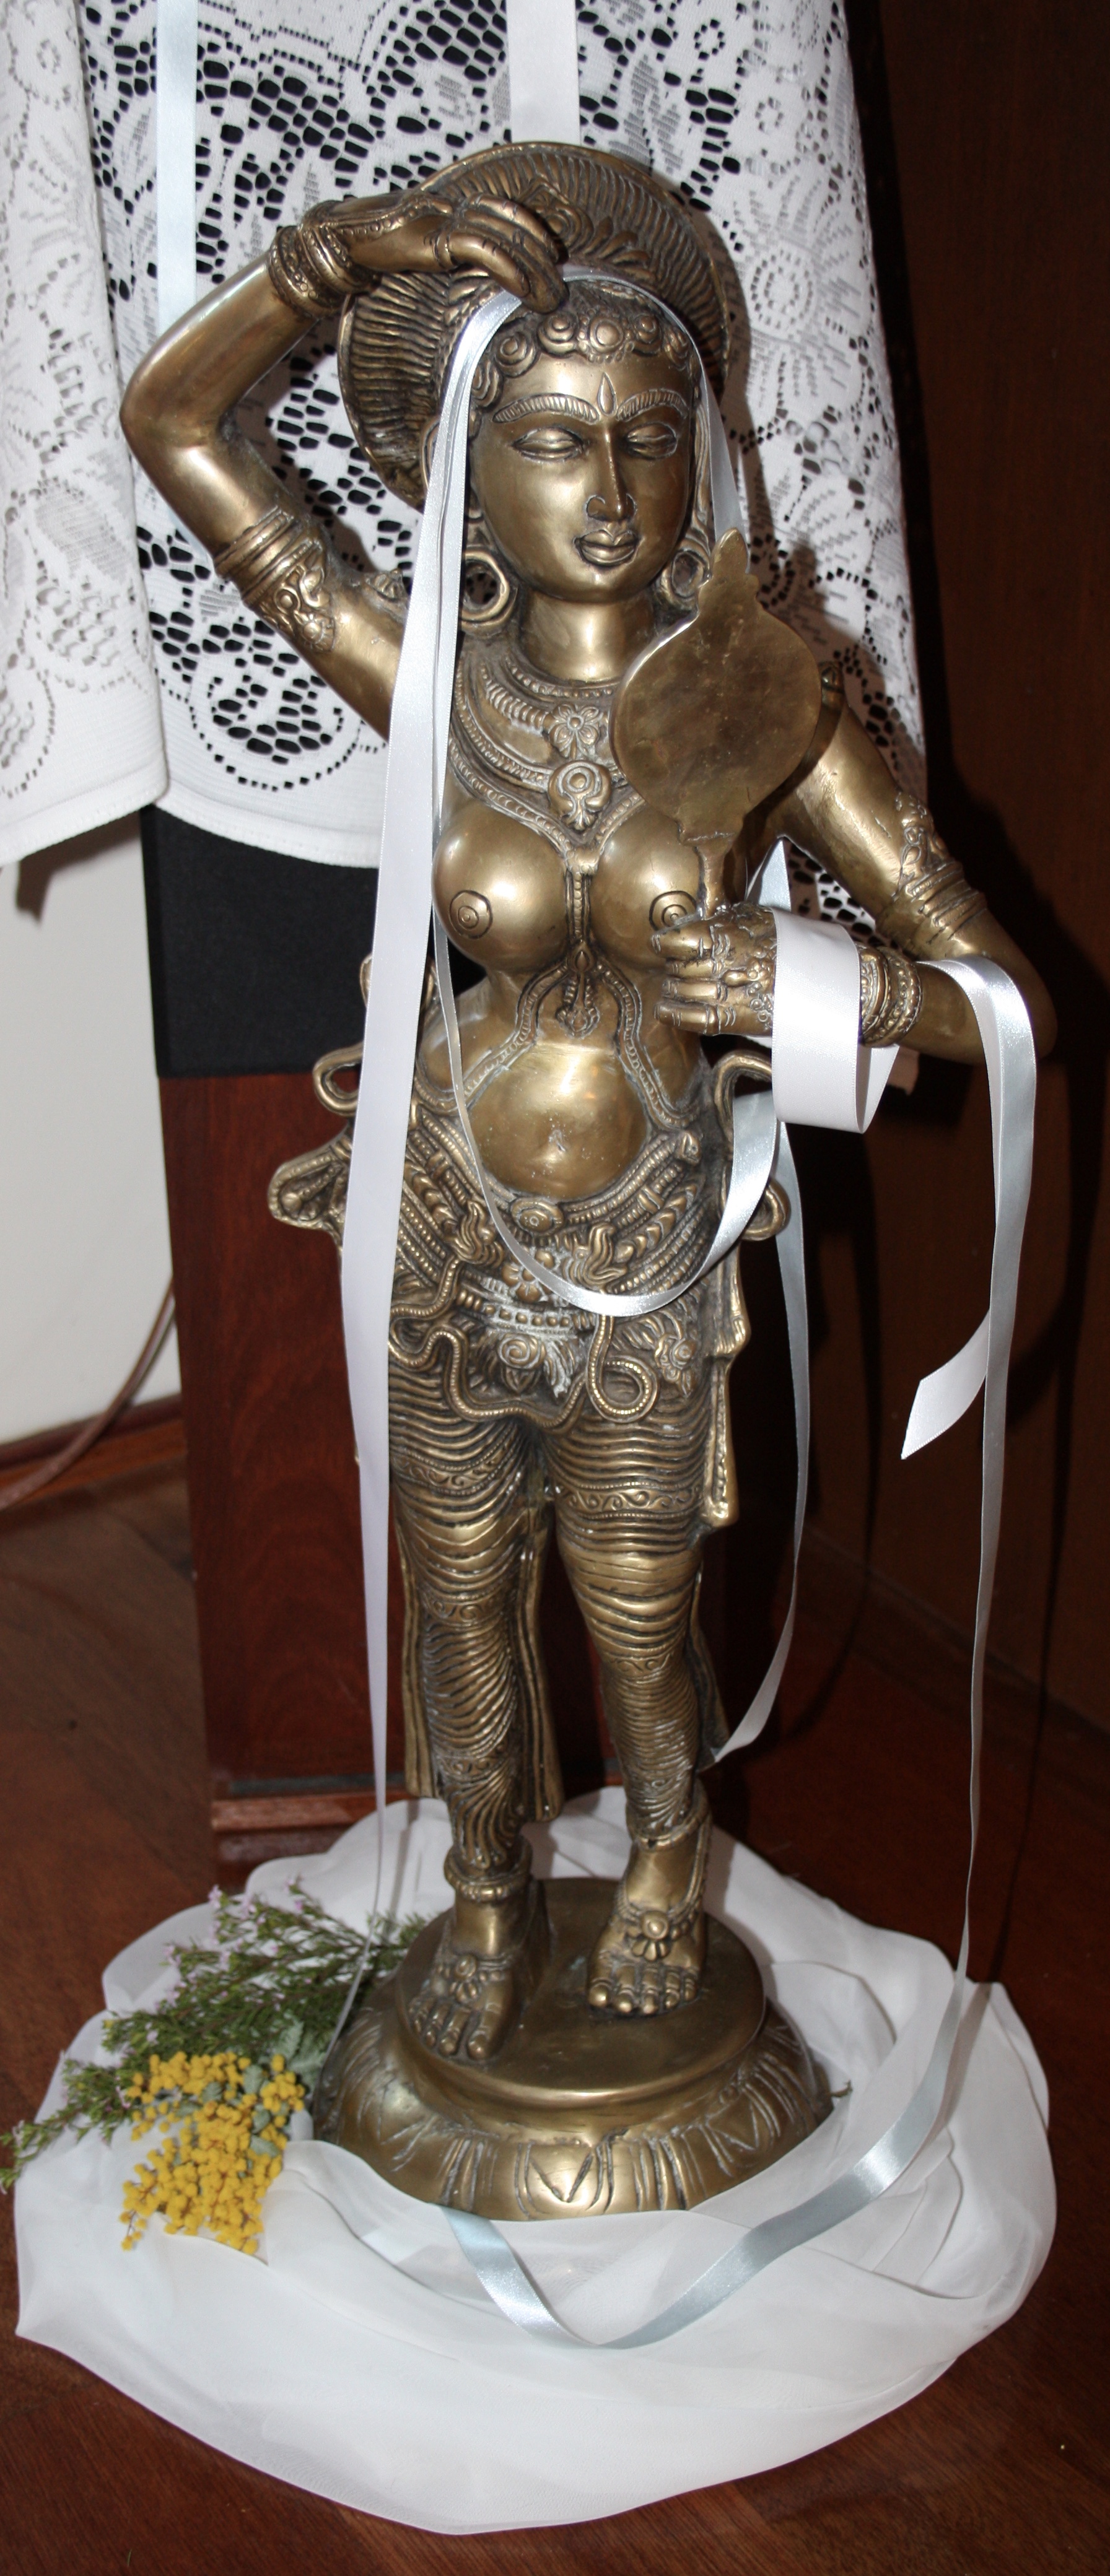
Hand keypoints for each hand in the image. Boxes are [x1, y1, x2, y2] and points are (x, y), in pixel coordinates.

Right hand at [303, 188, 564, 311]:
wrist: (337, 243)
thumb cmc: (374, 254)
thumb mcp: (418, 255)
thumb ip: (445, 259)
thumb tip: (468, 283)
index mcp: (449, 207)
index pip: (504, 211)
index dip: (533, 232)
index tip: (553, 260)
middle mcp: (450, 206)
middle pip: (511, 223)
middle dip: (542, 256)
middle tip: (562, 286)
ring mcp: (443, 217)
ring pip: (504, 235)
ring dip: (534, 267)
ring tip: (551, 296)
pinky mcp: (433, 236)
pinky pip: (482, 248)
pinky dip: (509, 268)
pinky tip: (525, 289)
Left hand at [654, 903, 776, 1036]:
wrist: (817, 975)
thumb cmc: (782, 941)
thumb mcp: (756, 917)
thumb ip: (723, 919)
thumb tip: (687, 922)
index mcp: (735, 934)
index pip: (686, 940)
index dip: (666, 943)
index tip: (657, 943)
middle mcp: (733, 964)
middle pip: (684, 968)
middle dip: (672, 967)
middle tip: (672, 966)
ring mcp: (737, 993)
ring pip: (688, 992)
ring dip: (673, 989)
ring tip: (671, 984)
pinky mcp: (741, 1018)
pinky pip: (699, 1019)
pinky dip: (677, 1015)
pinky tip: (664, 1009)